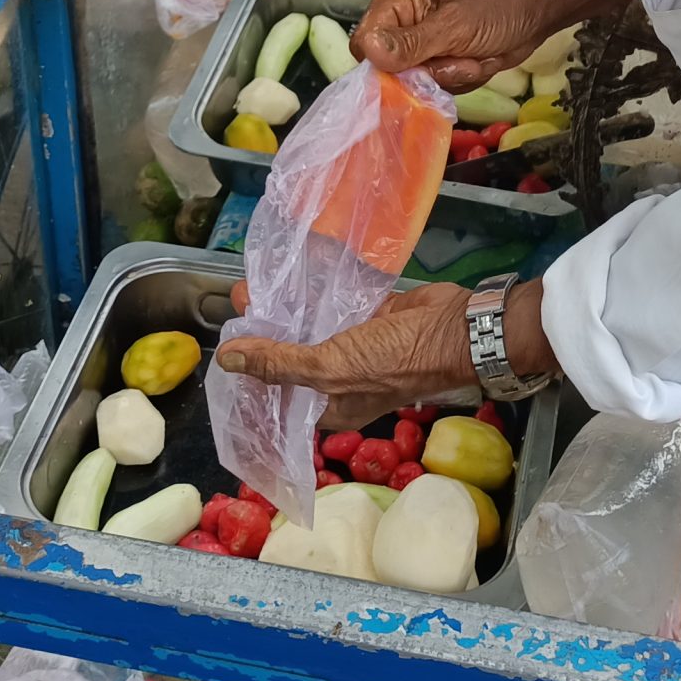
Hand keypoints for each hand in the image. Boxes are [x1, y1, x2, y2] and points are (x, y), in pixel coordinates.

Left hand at [217, 281, 473, 429]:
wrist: (455, 329)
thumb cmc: (395, 360)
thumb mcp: (330, 368)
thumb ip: (279, 364)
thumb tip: (227, 360)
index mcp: (329, 406)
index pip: (278, 397)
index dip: (250, 375)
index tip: (225, 345)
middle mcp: (339, 380)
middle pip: (290, 359)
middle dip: (263, 334)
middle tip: (238, 301)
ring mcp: (355, 348)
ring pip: (309, 330)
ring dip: (284, 309)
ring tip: (256, 283)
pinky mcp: (368, 319)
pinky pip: (332, 307)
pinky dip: (314, 293)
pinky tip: (292, 274)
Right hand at [352, 0, 552, 91]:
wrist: (537, 12)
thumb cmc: (499, 7)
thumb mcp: (455, 27)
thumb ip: (412, 43)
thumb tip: (369, 51)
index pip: (365, 39)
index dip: (386, 62)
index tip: (418, 69)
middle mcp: (402, 15)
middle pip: (387, 66)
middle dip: (428, 72)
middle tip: (460, 61)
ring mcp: (418, 39)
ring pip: (412, 80)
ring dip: (447, 77)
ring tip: (474, 59)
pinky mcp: (435, 57)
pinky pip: (432, 85)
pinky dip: (457, 81)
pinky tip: (476, 63)